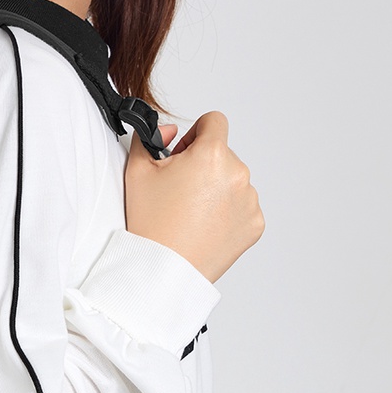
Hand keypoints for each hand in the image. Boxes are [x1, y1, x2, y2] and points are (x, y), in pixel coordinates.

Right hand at [124, 112, 264, 283]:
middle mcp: (238, 173)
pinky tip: (205, 228)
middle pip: (223, 155)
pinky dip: (227, 214)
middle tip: (180, 194)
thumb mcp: (137, 173)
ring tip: (191, 215)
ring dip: (217, 191)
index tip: (184, 154)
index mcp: (212, 154)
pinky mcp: (254, 224)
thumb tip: (170, 131)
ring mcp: (250, 200)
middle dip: (204, 167)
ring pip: (234, 182)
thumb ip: (150, 138)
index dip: (195, 134)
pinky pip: (243, 208)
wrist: (162, 271)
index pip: (214, 122)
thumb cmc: (150, 225)